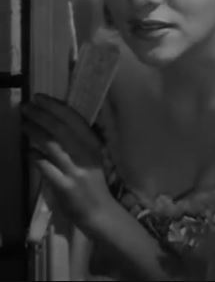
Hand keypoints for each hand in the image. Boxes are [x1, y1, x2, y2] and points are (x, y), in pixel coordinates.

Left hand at [22, 93, 115, 233]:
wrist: (99, 211)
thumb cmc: (93, 182)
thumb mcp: (92, 157)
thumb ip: (77, 142)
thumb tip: (54, 122)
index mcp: (93, 144)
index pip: (74, 119)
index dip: (55, 106)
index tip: (39, 97)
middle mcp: (86, 154)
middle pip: (60, 129)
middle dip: (41, 115)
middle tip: (25, 107)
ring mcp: (75, 170)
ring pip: (52, 145)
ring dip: (35, 132)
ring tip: (23, 124)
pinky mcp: (64, 185)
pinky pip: (46, 167)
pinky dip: (35, 157)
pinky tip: (28, 151)